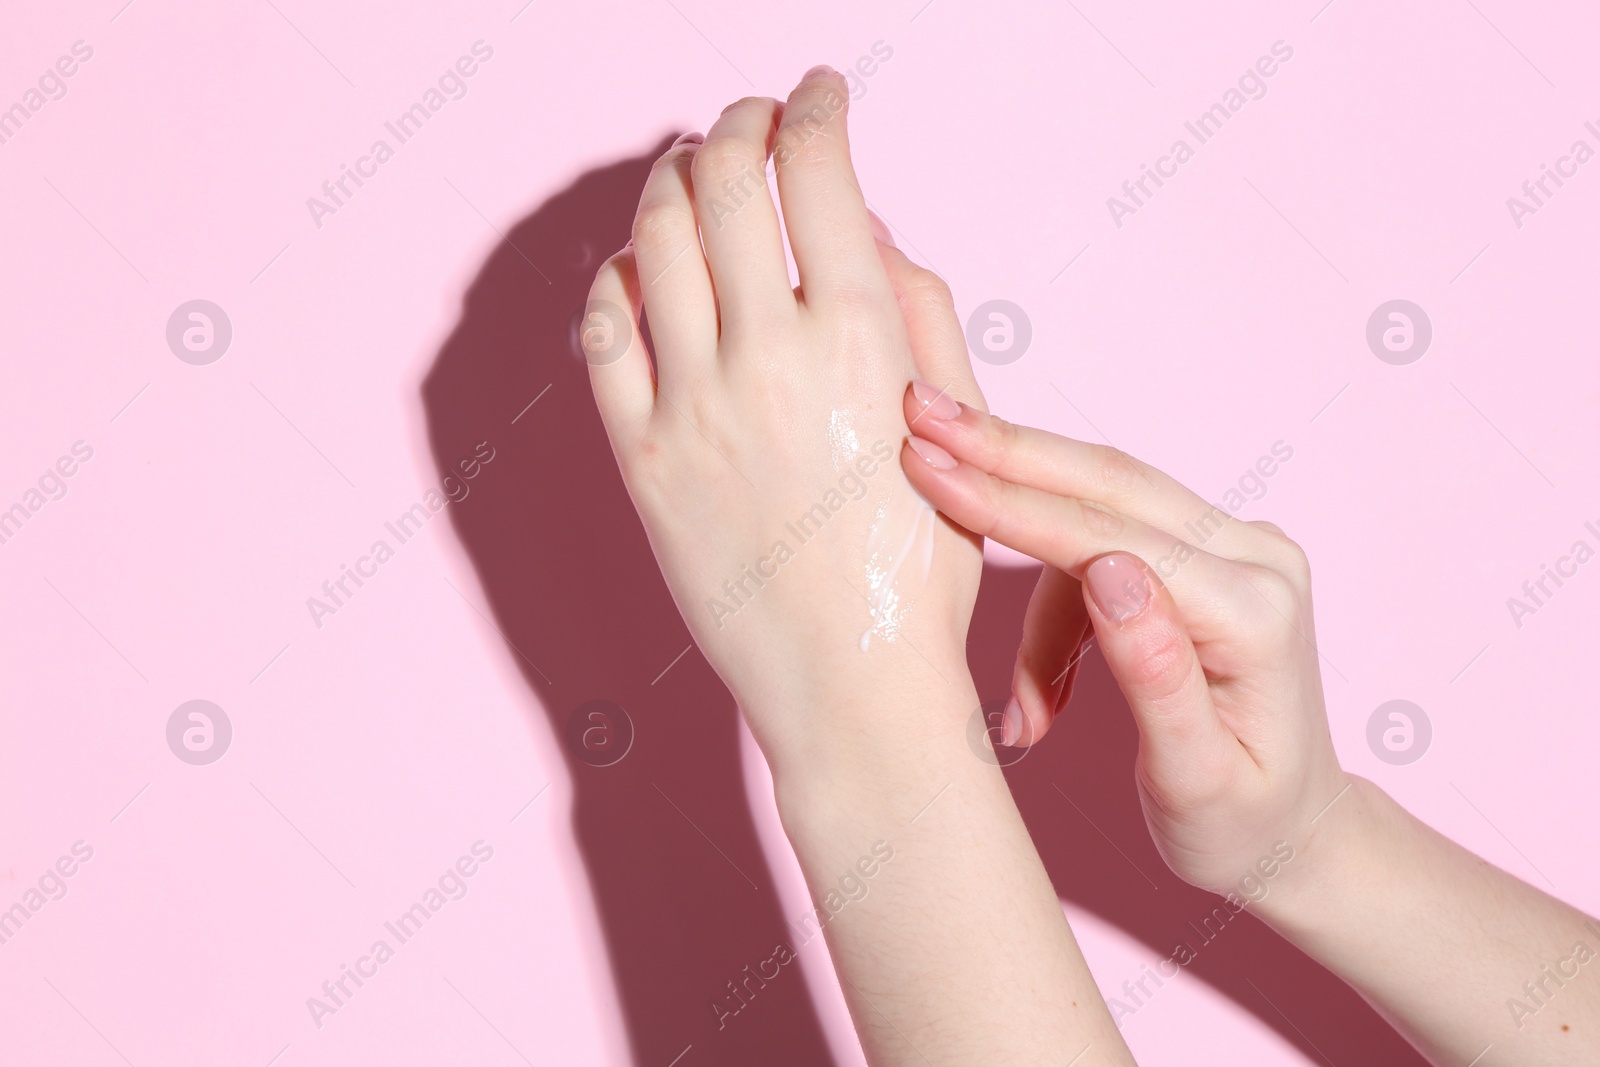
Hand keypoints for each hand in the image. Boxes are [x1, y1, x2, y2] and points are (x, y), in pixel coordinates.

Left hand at [582, 69, 985, 765]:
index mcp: (862, 341)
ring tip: (693, 174)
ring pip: (654, 238)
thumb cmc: (926, 567)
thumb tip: (862, 226)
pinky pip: (602, 334)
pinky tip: (644, 265)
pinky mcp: (640, 460)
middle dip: (740, 124)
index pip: (820, 171)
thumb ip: (917, 308)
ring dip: (673, 180)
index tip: (819, 92)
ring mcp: (692, 408)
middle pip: (724, 181)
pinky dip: (619, 276)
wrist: (856, 686)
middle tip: (753, 120)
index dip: (817, 108)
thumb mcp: (957, 426)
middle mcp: (768, 357)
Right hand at [897, 393, 1348, 894]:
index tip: (927, 463)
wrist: (1296, 834)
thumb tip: (1107, 570)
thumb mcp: (1194, 780)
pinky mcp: (1208, 553)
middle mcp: (1258, 557)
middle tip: (919, 413)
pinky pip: (1108, 533)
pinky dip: (1053, 590)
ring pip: (1102, 503)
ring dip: (1022, 533)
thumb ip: (1155, 674)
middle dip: (1004, 451)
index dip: (1011, 501)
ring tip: (997, 642)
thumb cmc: (1241, 827)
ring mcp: (1237, 546)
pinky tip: (1039, 678)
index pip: (1110, 536)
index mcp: (1256, 611)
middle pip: (1109, 484)